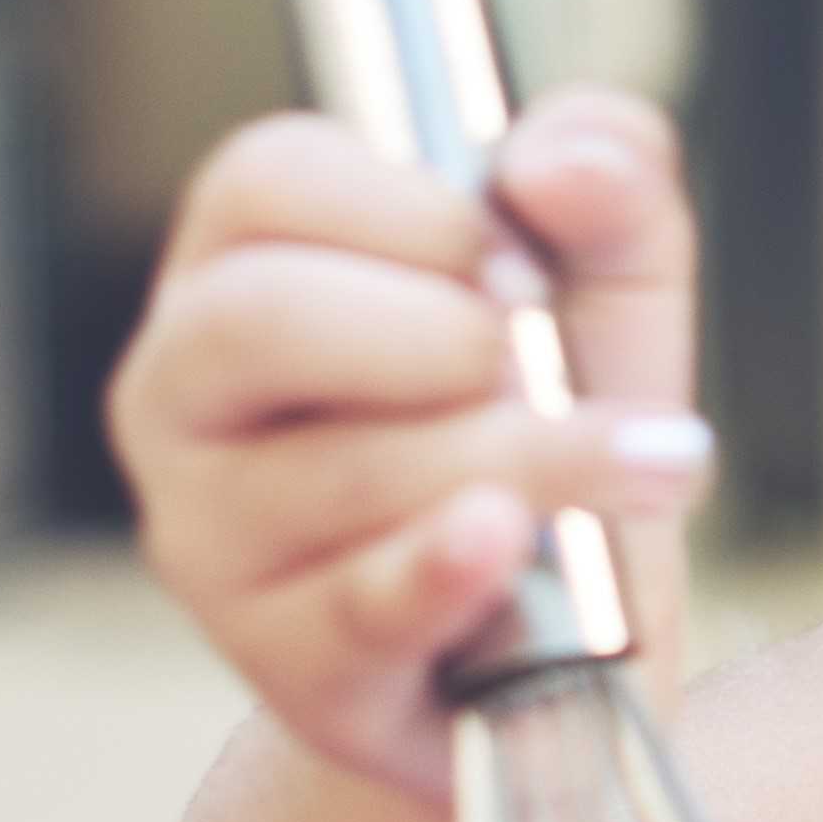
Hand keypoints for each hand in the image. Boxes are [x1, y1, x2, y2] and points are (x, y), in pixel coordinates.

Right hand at [112, 91, 713, 806]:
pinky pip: (354, 608)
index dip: (413, 211)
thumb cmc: (551, 424)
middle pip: (258, 320)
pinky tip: (506, 539)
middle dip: (438, 334)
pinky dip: (442, 568)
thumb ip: (608, 179)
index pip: (265, 182)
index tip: (524, 269)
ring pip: (335, 471)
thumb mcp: (606, 280)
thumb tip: (560, 163)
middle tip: (542, 364)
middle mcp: (187, 393)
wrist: (567, 638)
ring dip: (516, 457)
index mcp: (241, 264)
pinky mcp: (283, 659)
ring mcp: (213, 534)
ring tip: (636, 465)